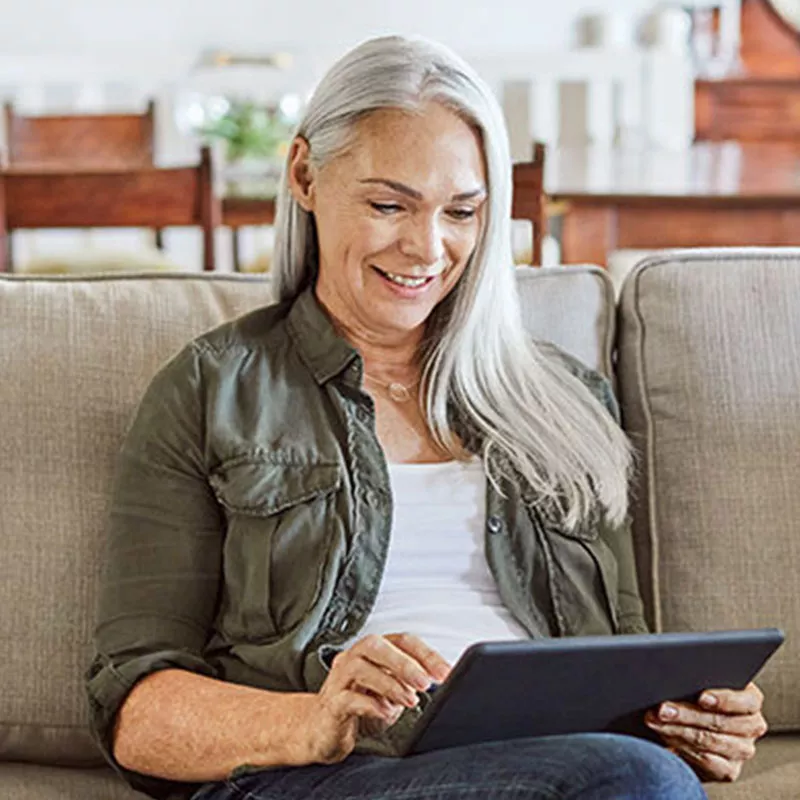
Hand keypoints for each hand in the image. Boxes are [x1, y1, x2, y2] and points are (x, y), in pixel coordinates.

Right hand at [305, 633, 450, 764]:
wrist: (322, 730)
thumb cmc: (360, 707)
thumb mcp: (391, 693)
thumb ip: (409, 684)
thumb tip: (437, 682)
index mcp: (373, 651)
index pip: (402, 640)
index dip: (425, 654)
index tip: (445, 673)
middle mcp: (354, 657)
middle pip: (376, 646)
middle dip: (404, 663)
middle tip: (426, 683)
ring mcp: (339, 679)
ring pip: (360, 668)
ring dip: (390, 684)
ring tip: (410, 701)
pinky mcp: (330, 704)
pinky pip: (348, 698)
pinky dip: (370, 704)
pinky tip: (386, 712)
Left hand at [645, 682, 767, 781]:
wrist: (689, 729)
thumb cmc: (693, 698)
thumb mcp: (698, 685)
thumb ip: (695, 680)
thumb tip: (674, 677)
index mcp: (750, 700)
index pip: (746, 701)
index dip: (724, 700)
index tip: (701, 697)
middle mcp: (751, 726)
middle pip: (720, 721)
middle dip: (686, 714)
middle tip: (662, 709)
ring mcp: (742, 750)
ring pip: (709, 740)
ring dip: (677, 730)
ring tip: (654, 721)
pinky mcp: (729, 770)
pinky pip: (706, 760)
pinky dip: (682, 747)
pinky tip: (665, 737)